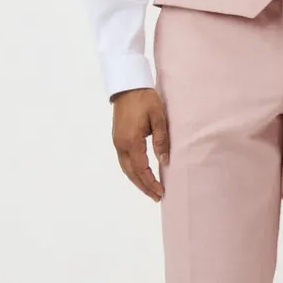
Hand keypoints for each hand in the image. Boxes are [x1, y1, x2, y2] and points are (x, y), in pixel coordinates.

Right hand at [110, 87, 169, 201]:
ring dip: (138, 181)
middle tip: (157, 196)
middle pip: (132, 173)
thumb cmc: (145, 99)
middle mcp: (121, 144)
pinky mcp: (117, 139)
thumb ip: (161, 140)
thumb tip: (165, 162)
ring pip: (126, 168)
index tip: (161, 191)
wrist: (127, 86)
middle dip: (144, 186)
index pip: (141, 169)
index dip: (151, 182)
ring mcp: (117, 142)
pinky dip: (133, 171)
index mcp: (132, 140)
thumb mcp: (158, 117)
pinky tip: (141, 175)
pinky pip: (124, 161)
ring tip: (150, 190)